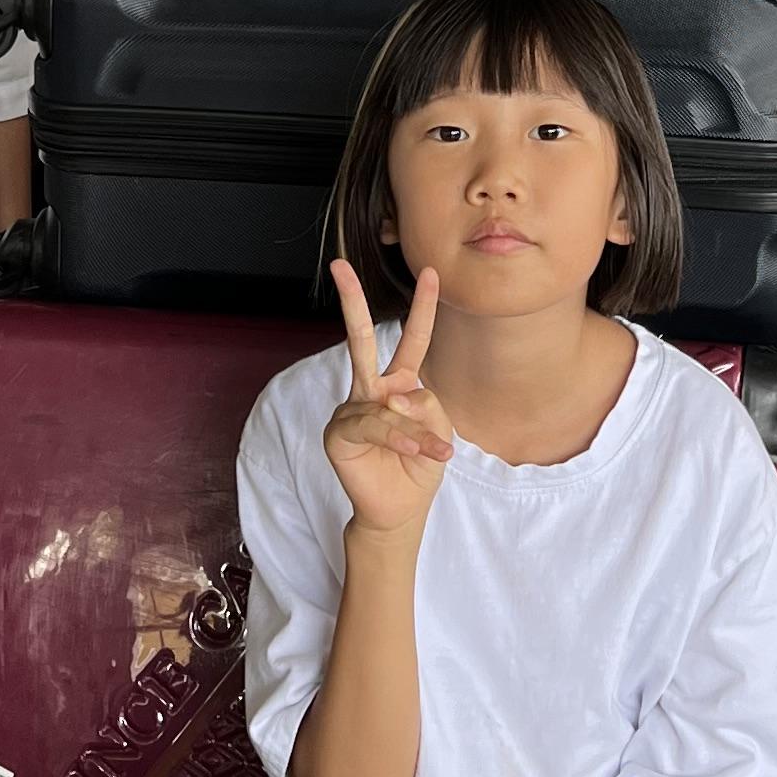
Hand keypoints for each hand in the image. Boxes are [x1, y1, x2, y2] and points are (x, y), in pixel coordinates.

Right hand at [321, 260, 454, 534]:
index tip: (432, 272)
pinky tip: (410, 450)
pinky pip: (372, 426)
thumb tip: (392, 396)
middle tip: (338, 265)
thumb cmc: (419, 468)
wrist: (400, 511)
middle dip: (351, 301)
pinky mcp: (338, 433)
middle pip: (360, 339)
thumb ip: (423, 406)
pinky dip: (396, 438)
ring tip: (435, 451)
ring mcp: (351, 408)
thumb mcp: (438, 431)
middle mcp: (371, 389)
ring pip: (383, 402)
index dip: (423, 307)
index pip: (413, 340)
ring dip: (413, 431)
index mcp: (399, 384)